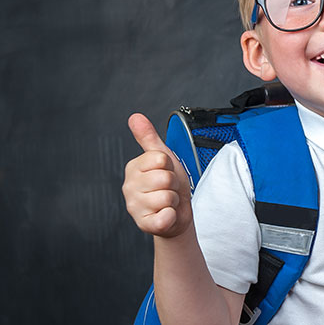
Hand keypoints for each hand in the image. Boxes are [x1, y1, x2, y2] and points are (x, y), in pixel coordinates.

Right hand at [122, 113, 192, 237]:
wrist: (176, 214)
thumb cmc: (169, 185)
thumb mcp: (162, 158)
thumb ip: (148, 137)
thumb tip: (135, 117)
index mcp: (133, 168)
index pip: (160, 158)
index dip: (170, 166)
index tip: (166, 172)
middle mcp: (129, 187)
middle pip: (165, 178)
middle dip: (173, 184)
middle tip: (168, 189)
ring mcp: (135, 207)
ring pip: (167, 196)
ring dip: (173, 200)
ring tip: (167, 202)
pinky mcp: (144, 224)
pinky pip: (165, 216)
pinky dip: (171, 216)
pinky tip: (165, 215)